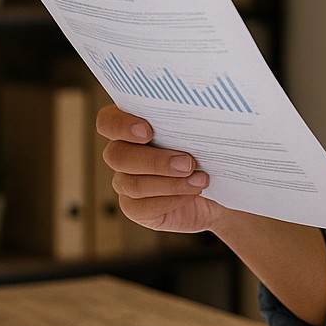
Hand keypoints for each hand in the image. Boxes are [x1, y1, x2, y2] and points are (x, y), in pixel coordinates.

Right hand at [97, 105, 224, 233]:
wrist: (217, 190)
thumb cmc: (208, 155)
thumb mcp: (205, 135)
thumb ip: (193, 124)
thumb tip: (205, 117)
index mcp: (132, 127)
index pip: (108, 121)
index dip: (121, 125)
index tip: (147, 131)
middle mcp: (123, 153)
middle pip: (117, 156)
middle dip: (155, 161)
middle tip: (188, 163)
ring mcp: (125, 182)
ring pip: (133, 184)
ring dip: (170, 183)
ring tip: (199, 181)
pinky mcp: (134, 208)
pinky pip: (141, 208)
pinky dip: (170, 200)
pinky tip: (191, 194)